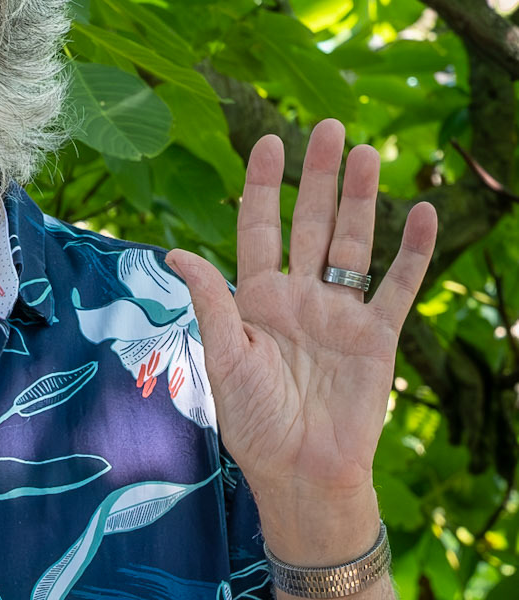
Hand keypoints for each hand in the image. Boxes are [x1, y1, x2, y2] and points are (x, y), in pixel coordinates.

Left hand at [166, 119, 437, 560]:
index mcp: (257, 299)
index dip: (263, 187)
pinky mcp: (378, 335)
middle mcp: (300, 297)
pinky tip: (425, 212)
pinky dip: (414, 250)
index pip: (259, 228)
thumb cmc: (254, 422)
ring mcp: (341, 313)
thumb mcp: (223, 358)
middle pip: (311, 223)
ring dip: (362, 200)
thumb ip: (211, 302)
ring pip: (354, 243)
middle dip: (319, 177)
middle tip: (329, 128)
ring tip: (368, 153)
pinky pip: (399, 284)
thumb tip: (174, 251)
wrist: (301, 471)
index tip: (268, 142)